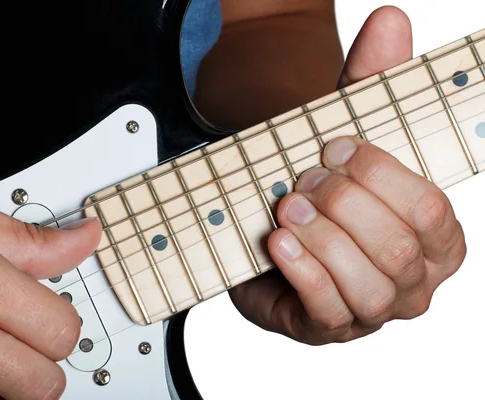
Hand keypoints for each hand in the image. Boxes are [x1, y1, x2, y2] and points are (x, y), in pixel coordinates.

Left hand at [229, 6, 466, 344]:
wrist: (271, 228)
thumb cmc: (321, 187)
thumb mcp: (346, 135)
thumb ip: (370, 83)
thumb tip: (388, 20)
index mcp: (437, 234)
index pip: (429, 209)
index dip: (378, 174)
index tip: (333, 147)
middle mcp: (416, 278)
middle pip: (398, 247)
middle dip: (344, 206)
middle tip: (304, 181)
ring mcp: (375, 310)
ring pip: (368, 284)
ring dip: (322, 239)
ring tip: (288, 210)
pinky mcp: (331, 327)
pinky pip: (329, 310)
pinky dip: (302, 271)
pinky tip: (279, 243)